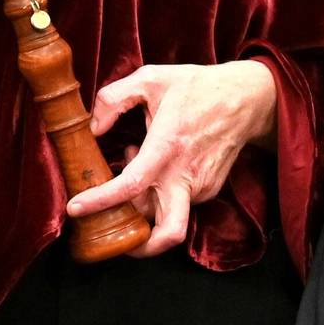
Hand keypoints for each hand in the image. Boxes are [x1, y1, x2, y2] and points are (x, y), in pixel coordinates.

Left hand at [66, 61, 279, 256]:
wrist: (247, 98)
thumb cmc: (198, 87)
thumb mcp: (151, 78)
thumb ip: (113, 98)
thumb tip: (93, 128)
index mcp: (168, 147)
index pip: (132, 186)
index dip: (101, 201)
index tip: (76, 207)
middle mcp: (186, 174)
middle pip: (169, 232)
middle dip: (141, 247)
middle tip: (115, 237)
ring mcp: (201, 185)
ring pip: (166, 213)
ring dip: (144, 204)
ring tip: (137, 167)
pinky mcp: (210, 188)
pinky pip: (178, 200)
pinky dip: (160, 192)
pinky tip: (157, 165)